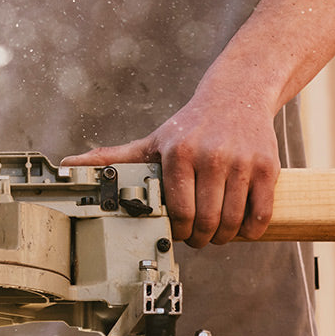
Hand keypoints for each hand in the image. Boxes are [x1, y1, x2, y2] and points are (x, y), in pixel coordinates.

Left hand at [60, 86, 280, 247]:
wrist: (236, 96)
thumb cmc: (188, 127)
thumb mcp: (152, 142)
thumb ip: (112, 158)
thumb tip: (67, 164)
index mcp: (177, 153)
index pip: (177, 212)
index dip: (177, 232)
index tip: (176, 233)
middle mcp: (209, 157)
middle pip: (206, 222)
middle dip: (200, 239)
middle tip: (198, 237)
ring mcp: (241, 162)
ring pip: (233, 223)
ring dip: (224, 237)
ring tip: (217, 232)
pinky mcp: (267, 167)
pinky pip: (260, 216)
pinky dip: (251, 230)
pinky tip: (241, 225)